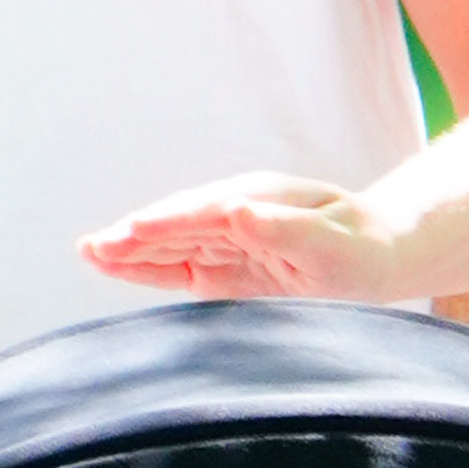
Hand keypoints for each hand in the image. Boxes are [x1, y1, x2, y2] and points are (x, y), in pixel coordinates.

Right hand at [80, 173, 410, 301]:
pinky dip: (147, 267)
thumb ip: (284, 229)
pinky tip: (116, 265)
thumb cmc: (361, 245)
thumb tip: (238, 211)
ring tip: (88, 252)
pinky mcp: (225, 265)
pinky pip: (179, 266)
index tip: (133, 230)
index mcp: (260, 200)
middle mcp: (237, 213)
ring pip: (171, 244)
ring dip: (131, 248)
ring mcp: (227, 238)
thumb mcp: (331, 240)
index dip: (169, 223)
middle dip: (135, 235)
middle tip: (92, 247)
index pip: (205, 213)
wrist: (380, 252)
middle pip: (178, 225)